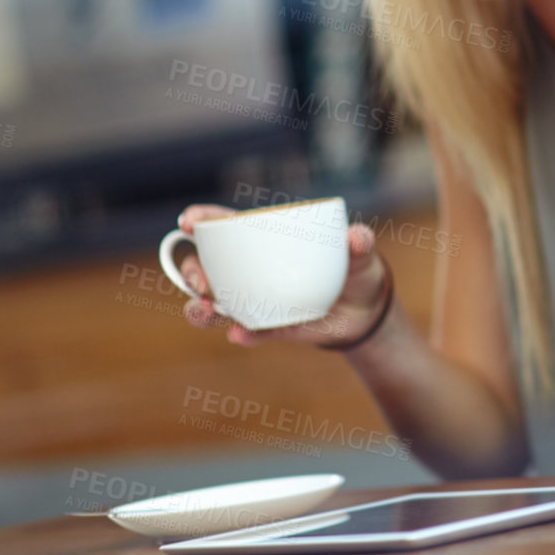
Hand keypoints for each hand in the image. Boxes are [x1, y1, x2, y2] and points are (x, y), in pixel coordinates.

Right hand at [175, 204, 388, 348]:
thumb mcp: (362, 254)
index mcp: (267, 242)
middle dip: (192, 272)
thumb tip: (356, 237)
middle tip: (202, 282)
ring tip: (203, 309)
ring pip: (212, 305)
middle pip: (204, 267)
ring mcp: (255, 301)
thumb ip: (360, 242)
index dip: (203, 221)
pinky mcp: (268, 329)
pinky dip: (243, 334)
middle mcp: (250, 271)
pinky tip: (241, 334)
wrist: (365, 313)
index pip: (227, 227)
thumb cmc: (356, 270)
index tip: (189, 221)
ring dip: (199, 309)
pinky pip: (249, 332)